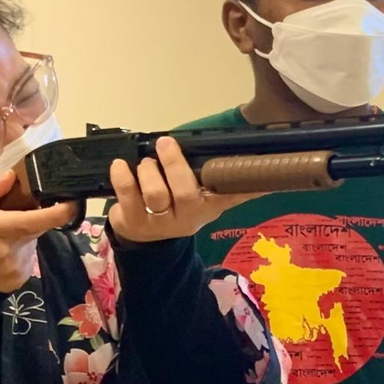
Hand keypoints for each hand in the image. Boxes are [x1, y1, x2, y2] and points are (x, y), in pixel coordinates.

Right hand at [0, 171, 76, 292]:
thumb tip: (11, 176)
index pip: (35, 220)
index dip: (58, 212)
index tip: (72, 202)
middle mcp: (8, 249)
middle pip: (36, 228)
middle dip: (29, 218)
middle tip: (6, 217)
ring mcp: (15, 267)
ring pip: (31, 242)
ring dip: (22, 236)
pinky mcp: (18, 280)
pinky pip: (27, 258)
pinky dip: (18, 252)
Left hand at [107, 136, 258, 242]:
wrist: (145, 239)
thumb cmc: (176, 205)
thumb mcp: (203, 195)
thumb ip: (224, 180)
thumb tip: (258, 163)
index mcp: (211, 204)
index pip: (236, 195)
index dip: (249, 187)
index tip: (263, 176)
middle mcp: (189, 216)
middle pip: (187, 194)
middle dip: (174, 165)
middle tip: (165, 144)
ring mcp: (161, 223)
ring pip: (157, 195)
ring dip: (148, 171)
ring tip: (145, 162)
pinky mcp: (135, 223)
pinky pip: (127, 197)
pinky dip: (122, 177)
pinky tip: (120, 166)